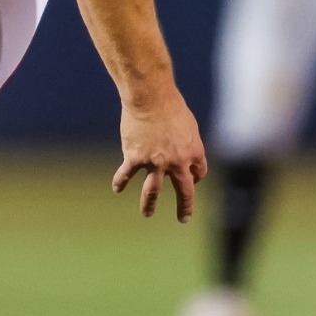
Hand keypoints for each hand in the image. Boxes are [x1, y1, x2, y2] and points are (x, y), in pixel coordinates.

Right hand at [110, 94, 208, 221]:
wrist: (151, 98)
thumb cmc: (171, 106)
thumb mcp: (188, 125)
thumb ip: (187, 141)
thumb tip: (183, 152)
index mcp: (193, 152)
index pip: (198, 173)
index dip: (194, 177)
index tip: (190, 179)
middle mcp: (177, 162)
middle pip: (184, 191)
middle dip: (184, 207)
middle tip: (183, 217)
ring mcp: (155, 162)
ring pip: (152, 191)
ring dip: (149, 205)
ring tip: (147, 213)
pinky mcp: (135, 157)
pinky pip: (126, 175)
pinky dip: (120, 182)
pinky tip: (117, 188)